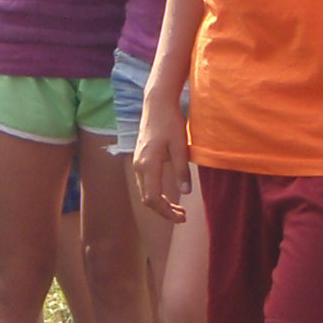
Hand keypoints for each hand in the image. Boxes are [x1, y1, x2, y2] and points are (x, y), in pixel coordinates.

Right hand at [133, 85, 190, 221]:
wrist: (156, 105)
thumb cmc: (170, 123)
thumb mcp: (181, 146)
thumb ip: (182, 170)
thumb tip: (185, 193)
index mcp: (148, 164)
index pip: (152, 198)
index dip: (166, 212)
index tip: (182, 217)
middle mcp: (139, 166)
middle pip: (146, 198)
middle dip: (164, 211)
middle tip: (182, 217)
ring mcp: (137, 163)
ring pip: (144, 192)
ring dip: (160, 203)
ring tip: (178, 209)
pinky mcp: (139, 159)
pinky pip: (144, 184)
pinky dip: (155, 194)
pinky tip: (168, 194)